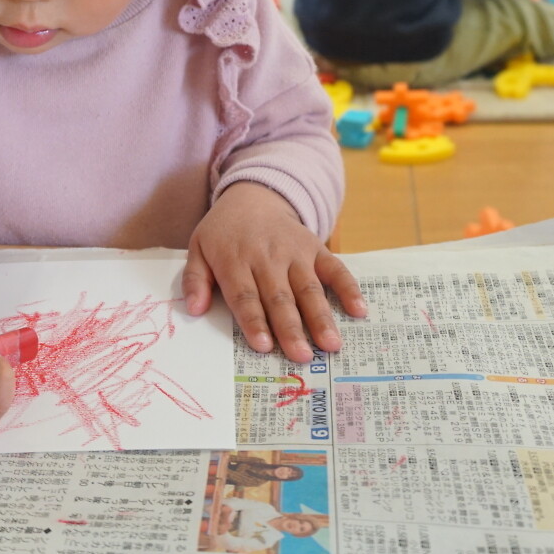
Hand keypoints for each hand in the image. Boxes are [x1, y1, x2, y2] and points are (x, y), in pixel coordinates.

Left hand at [184, 183, 366, 361]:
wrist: (254, 197)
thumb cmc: (224, 232)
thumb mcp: (198, 249)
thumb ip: (195, 279)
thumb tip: (194, 309)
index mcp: (235, 260)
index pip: (245, 296)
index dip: (255, 321)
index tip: (265, 346)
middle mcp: (267, 258)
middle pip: (280, 298)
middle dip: (291, 328)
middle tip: (302, 356)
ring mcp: (295, 253)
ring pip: (309, 288)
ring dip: (321, 317)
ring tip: (331, 344)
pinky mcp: (316, 248)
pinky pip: (335, 269)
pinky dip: (349, 289)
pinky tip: (359, 310)